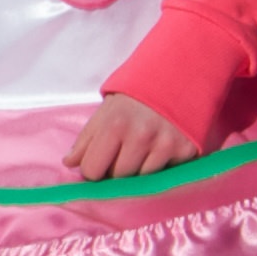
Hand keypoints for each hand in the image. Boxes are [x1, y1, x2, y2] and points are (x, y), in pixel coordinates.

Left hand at [66, 95, 198, 180]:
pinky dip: (163, 168)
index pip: (93, 170)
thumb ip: (87, 138)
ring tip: (146, 150)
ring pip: (143, 181)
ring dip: (141, 171)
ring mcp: (166, 144)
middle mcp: (141, 136)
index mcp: (115, 124)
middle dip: (118, 170)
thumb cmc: (137, 95)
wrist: (180, 74)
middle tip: (126, 153)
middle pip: (118, 178)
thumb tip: (69, 163)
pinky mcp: (187, 150)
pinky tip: (164, 149)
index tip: (102, 161)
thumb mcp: (107, 109)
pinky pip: (167, 174)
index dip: (94, 168)